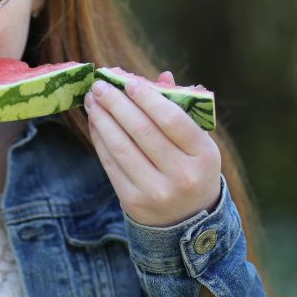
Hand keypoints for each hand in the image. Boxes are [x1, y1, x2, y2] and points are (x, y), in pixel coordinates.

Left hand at [84, 70, 221, 226]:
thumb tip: (162, 76)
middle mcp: (182, 175)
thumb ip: (181, 109)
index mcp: (204, 155)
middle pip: (142, 131)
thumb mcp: (198, 143)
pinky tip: (94, 122)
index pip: (172, 120)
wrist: (187, 220)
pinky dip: (100, 140)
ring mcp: (157, 191)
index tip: (127, 82)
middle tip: (99, 85)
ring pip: (122, 147)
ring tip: (92, 101)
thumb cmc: (191, 168)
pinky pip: (111, 164)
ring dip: (102, 120)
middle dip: (116, 104)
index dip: (147, 98)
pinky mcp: (133, 202)